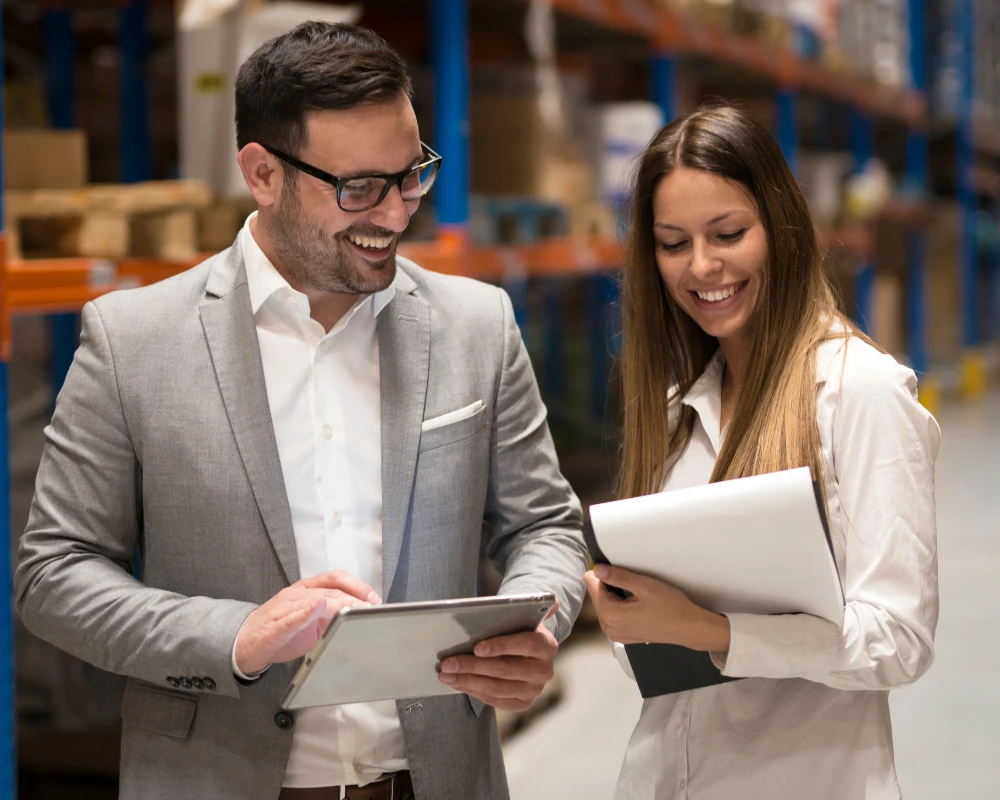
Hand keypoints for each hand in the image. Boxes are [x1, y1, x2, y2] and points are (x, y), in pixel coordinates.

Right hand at [234, 571, 379, 675]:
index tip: (374, 598)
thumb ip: (329, 616)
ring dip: (337, 604)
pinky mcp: (274, 626)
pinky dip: (305, 612)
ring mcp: (283, 608)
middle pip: (328, 589)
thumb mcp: (310, 623)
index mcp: (305, 590)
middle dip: (352, 597)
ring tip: (355, 608)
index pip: (334, 579)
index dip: (356, 585)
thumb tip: (358, 616)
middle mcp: (295, 594)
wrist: (243, 644)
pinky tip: (317, 607)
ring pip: (313, 600)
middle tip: (370, 607)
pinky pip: (290, 618)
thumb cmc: (278, 632)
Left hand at [437, 601, 559, 711]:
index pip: (525, 644)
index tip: (476, 647)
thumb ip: (524, 608)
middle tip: (447, 663)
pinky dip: (472, 690)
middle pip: (505, 669)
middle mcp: (544, 670)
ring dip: (467, 681)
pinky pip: (494, 699)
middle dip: (473, 666)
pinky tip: (456, 682)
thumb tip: (550, 600)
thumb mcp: (521, 616)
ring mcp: (534, 690)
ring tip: (445, 674)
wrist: (528, 652)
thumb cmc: (517, 629)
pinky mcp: (523, 703)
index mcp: (547, 645)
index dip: (501, 646)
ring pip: (497, 688)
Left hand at [584, 565, 729, 651]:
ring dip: (617, 595)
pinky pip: (613, 613)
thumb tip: (597, 569)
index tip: (620, 571)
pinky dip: (621, 606)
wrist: (688, 628)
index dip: (605, 572)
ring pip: (604, 603)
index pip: (591, 582)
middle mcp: (608, 627)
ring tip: (638, 597)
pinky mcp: (622, 635)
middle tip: (635, 586)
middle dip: (611, 585)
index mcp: (610, 614)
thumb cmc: (671, 608)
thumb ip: (617, 576)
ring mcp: (615, 633)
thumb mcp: (644, 585)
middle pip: (597, 593)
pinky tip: (638, 606)